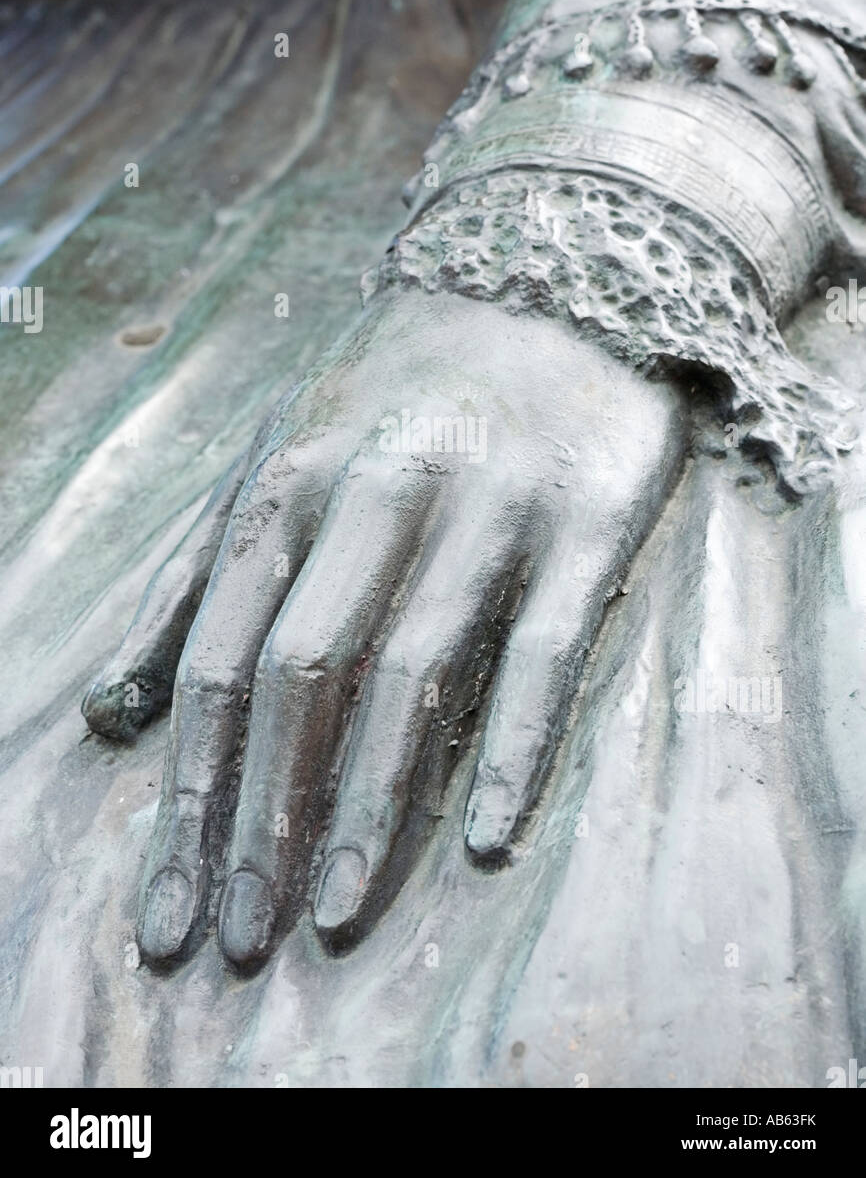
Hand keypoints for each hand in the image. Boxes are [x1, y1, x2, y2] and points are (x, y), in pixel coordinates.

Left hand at [83, 289, 687, 965]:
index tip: (169, 907)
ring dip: (371, 804)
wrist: (545, 278)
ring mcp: (482, 506)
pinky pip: (546, 648)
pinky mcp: (580, 521)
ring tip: (337, 914)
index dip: (186, 792)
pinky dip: (516, 745)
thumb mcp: (269, 458)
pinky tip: (492, 840)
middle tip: (242, 941)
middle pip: (300, 674)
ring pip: (412, 670)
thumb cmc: (387, 392)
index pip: (216, 661)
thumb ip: (186, 577)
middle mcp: (375, 492)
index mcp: (285, 484)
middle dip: (261, 817)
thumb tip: (108, 715)